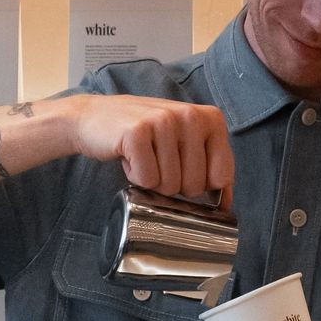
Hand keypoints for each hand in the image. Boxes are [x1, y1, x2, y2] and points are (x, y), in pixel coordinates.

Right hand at [58, 94, 233, 206]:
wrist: (93, 117)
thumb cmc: (145, 135)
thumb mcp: (184, 143)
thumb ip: (209, 166)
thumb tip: (226, 204)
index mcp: (211, 118)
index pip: (222, 176)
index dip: (200, 186)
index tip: (181, 169)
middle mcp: (191, 116)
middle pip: (194, 186)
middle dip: (173, 184)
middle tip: (157, 160)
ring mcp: (164, 122)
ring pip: (170, 186)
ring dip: (152, 180)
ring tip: (143, 156)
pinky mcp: (137, 133)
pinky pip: (146, 181)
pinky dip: (134, 176)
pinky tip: (129, 156)